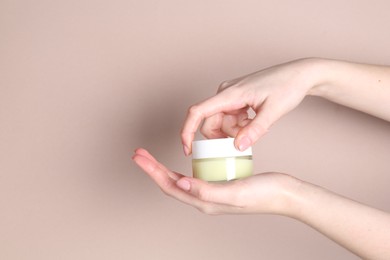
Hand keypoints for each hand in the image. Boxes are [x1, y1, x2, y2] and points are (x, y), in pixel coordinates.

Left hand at [132, 148, 299, 214]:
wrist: (283, 194)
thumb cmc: (263, 193)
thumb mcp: (234, 192)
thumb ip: (206, 191)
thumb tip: (179, 184)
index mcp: (204, 202)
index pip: (170, 186)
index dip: (152, 171)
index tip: (139, 156)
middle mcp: (204, 199)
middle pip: (170, 183)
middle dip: (152, 168)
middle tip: (139, 153)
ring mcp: (211, 193)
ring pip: (179, 180)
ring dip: (163, 168)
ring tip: (152, 157)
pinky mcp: (219, 185)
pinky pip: (194, 177)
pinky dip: (181, 167)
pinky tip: (183, 159)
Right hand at [181, 58, 317, 154]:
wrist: (299, 75)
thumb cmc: (288, 86)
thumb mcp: (273, 111)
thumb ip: (255, 130)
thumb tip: (237, 147)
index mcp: (230, 94)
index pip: (197, 112)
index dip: (187, 131)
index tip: (187, 149)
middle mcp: (225, 93)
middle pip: (210, 122)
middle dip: (224, 136)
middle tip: (245, 140)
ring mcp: (230, 96)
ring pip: (221, 123)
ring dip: (234, 132)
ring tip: (256, 127)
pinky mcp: (236, 99)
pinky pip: (230, 118)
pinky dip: (239, 126)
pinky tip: (255, 121)